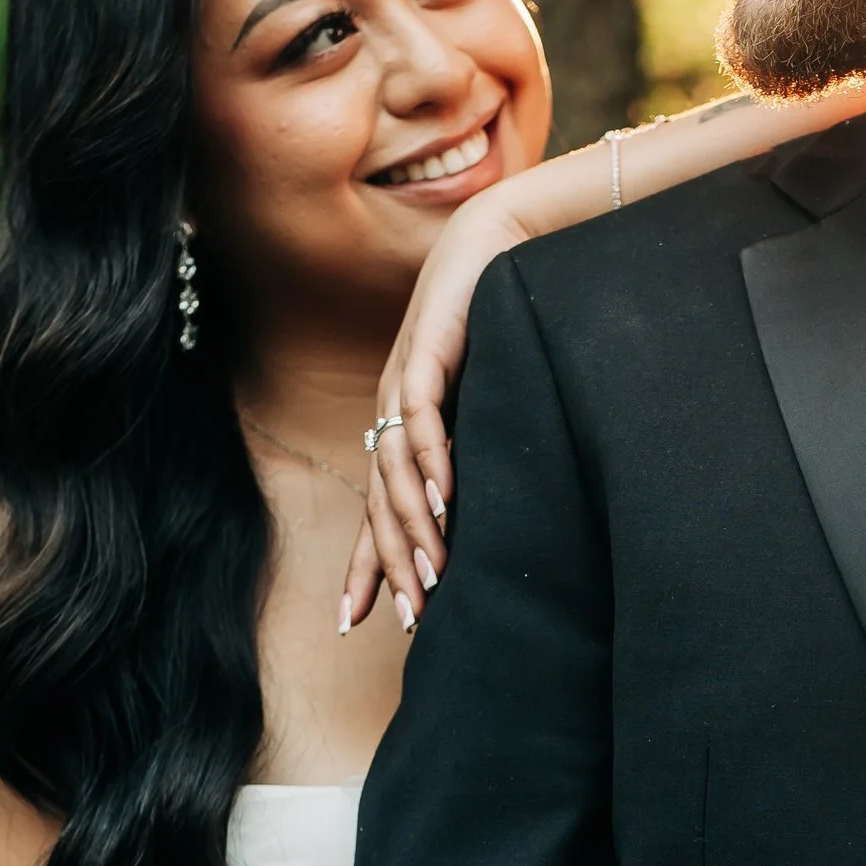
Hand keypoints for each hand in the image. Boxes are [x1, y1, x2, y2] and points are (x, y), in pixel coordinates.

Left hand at [345, 187, 525, 629]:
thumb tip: (495, 509)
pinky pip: (422, 419)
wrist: (502, 243)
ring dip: (415, 528)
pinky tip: (444, 500)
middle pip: (382, 505)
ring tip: (432, 577)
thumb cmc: (502, 321)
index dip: (368, 566)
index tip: (362, 622)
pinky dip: (431, 462)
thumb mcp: (491, 401)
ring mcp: (403, 384)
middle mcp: (393, 412)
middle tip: (411, 619)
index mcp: (404, 427)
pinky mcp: (425, 353)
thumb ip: (486, 451)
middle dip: (392, 566)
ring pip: (398, 472)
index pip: (380, 510)